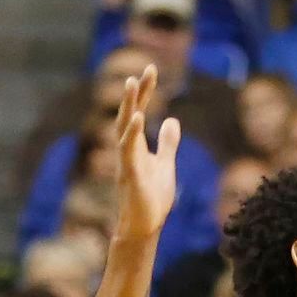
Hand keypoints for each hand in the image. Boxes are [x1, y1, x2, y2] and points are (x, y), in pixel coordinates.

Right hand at [113, 65, 179, 241]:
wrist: (143, 228)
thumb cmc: (151, 199)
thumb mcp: (165, 165)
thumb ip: (167, 143)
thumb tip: (172, 120)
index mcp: (136, 146)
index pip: (139, 112)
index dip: (145, 91)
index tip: (151, 69)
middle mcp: (127, 150)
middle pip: (130, 114)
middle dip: (137, 92)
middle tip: (145, 70)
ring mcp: (127, 162)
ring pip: (124, 129)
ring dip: (129, 106)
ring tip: (132, 84)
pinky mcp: (130, 176)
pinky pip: (128, 151)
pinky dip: (133, 133)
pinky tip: (139, 117)